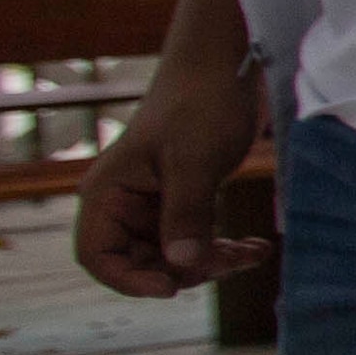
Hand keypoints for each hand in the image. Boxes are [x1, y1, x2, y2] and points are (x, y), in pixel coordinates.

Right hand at [74, 57, 269, 298]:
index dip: (129, 280)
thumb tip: (182, 266)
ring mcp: (153, 204)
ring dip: (213, 261)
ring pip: (175, 255)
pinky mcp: (182, 200)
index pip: (97, 257)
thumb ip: (186, 215)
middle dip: (186, 270)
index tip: (172, 288)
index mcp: (106, 193)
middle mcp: (122, 203)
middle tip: (229, 261)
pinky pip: (197, 239)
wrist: (225, 66)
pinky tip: (257, 247)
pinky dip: (225, 247)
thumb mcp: (194, 162)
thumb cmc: (201, 103)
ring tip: (252, 252)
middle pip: (142, 262)